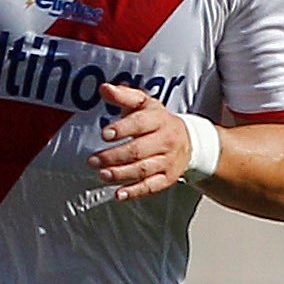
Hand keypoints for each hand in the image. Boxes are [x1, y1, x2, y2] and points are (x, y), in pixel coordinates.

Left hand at [86, 83, 197, 200]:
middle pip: (139, 150)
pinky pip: (151, 186)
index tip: (104, 134)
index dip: (122, 129)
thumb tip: (104, 88)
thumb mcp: (144, 104)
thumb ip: (124, 96)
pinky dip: (134, 192)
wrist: (190, 140)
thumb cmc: (158, 121)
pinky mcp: (167, 178)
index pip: (140, 123)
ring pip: (143, 169)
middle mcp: (165, 140)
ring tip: (102, 174)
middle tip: (93, 160)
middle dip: (114, 156)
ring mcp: (167, 161)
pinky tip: (118, 194)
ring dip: (121, 174)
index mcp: (159, 119)